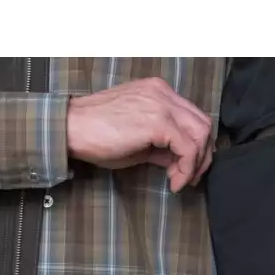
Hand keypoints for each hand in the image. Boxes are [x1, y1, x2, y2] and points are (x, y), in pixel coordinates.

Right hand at [67, 77, 212, 192]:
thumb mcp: (138, 140)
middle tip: (191, 178)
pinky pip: (187, 148)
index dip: (197, 146)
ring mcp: (162, 105)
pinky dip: (186, 168)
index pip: (193, 118)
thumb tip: (180, 162)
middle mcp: (164, 94)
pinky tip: (173, 181)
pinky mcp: (158, 122)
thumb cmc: (97, 134)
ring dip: (196, 164)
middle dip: (203, 156)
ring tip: (180, 181)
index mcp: (159, 93)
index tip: (187, 168)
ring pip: (201, 134)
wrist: (71, 129)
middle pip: (204, 124)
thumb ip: (163, 146)